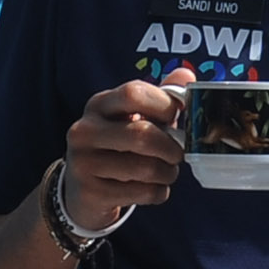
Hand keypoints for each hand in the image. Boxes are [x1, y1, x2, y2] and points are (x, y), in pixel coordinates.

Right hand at [60, 72, 191, 229]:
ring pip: (146, 168)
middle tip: (178, 155)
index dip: (164, 105)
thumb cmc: (117, 149)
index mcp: (98, 105)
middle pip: (142, 134)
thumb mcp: (133, 119)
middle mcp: (84, 130)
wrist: (82, 192)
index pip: (134, 93)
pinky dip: (158, 193)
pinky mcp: (90, 193)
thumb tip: (186, 74)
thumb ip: (160, 97)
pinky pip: (142, 193)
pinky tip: (154, 190)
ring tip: (167, 173)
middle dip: (172, 148)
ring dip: (168, 173)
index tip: (176, 118)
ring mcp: (83, 163)